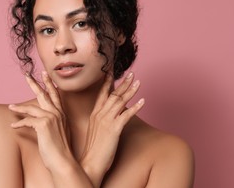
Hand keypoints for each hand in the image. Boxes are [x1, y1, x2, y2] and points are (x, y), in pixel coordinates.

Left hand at [8, 71, 71, 170]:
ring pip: (31, 107)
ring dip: (19, 107)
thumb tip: (42, 120)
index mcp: (62, 114)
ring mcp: (51, 117)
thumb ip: (53, 122)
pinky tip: (13, 126)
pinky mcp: (43, 124)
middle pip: (44, 94)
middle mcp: (58, 113)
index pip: (55, 94)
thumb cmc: (60, 149)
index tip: (44, 74)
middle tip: (26, 75)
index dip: (49, 83)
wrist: (63, 160)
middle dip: (34, 84)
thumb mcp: (59, 132)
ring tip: (11, 106)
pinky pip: (27, 120)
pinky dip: (19, 123)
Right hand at [79, 72, 144, 186]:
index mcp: (94, 114)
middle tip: (131, 73)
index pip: (102, 94)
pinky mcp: (114, 129)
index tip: (112, 72)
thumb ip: (100, 120)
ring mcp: (107, 121)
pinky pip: (126, 115)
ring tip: (138, 82)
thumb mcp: (94, 130)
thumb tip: (107, 116)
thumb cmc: (93, 149)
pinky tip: (143, 101)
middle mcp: (100, 114)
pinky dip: (135, 107)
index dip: (108, 82)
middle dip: (123, 83)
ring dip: (131, 91)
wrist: (90, 162)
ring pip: (120, 102)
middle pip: (113, 95)